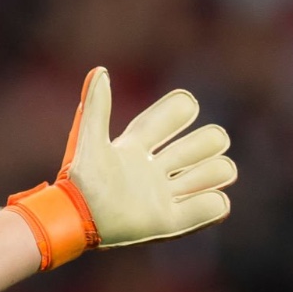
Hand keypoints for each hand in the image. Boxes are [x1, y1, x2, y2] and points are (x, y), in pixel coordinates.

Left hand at [6, 67, 235, 269]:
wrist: (76, 221)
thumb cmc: (80, 181)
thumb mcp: (89, 141)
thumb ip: (96, 107)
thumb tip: (99, 70)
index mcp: (136, 147)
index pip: (174, 115)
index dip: (181, 109)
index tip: (183, 109)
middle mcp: (154, 170)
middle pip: (205, 142)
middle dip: (206, 142)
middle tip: (179, 157)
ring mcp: (164, 195)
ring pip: (216, 172)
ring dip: (213, 171)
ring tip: (185, 181)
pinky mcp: (170, 221)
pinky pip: (212, 206)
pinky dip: (212, 202)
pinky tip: (191, 200)